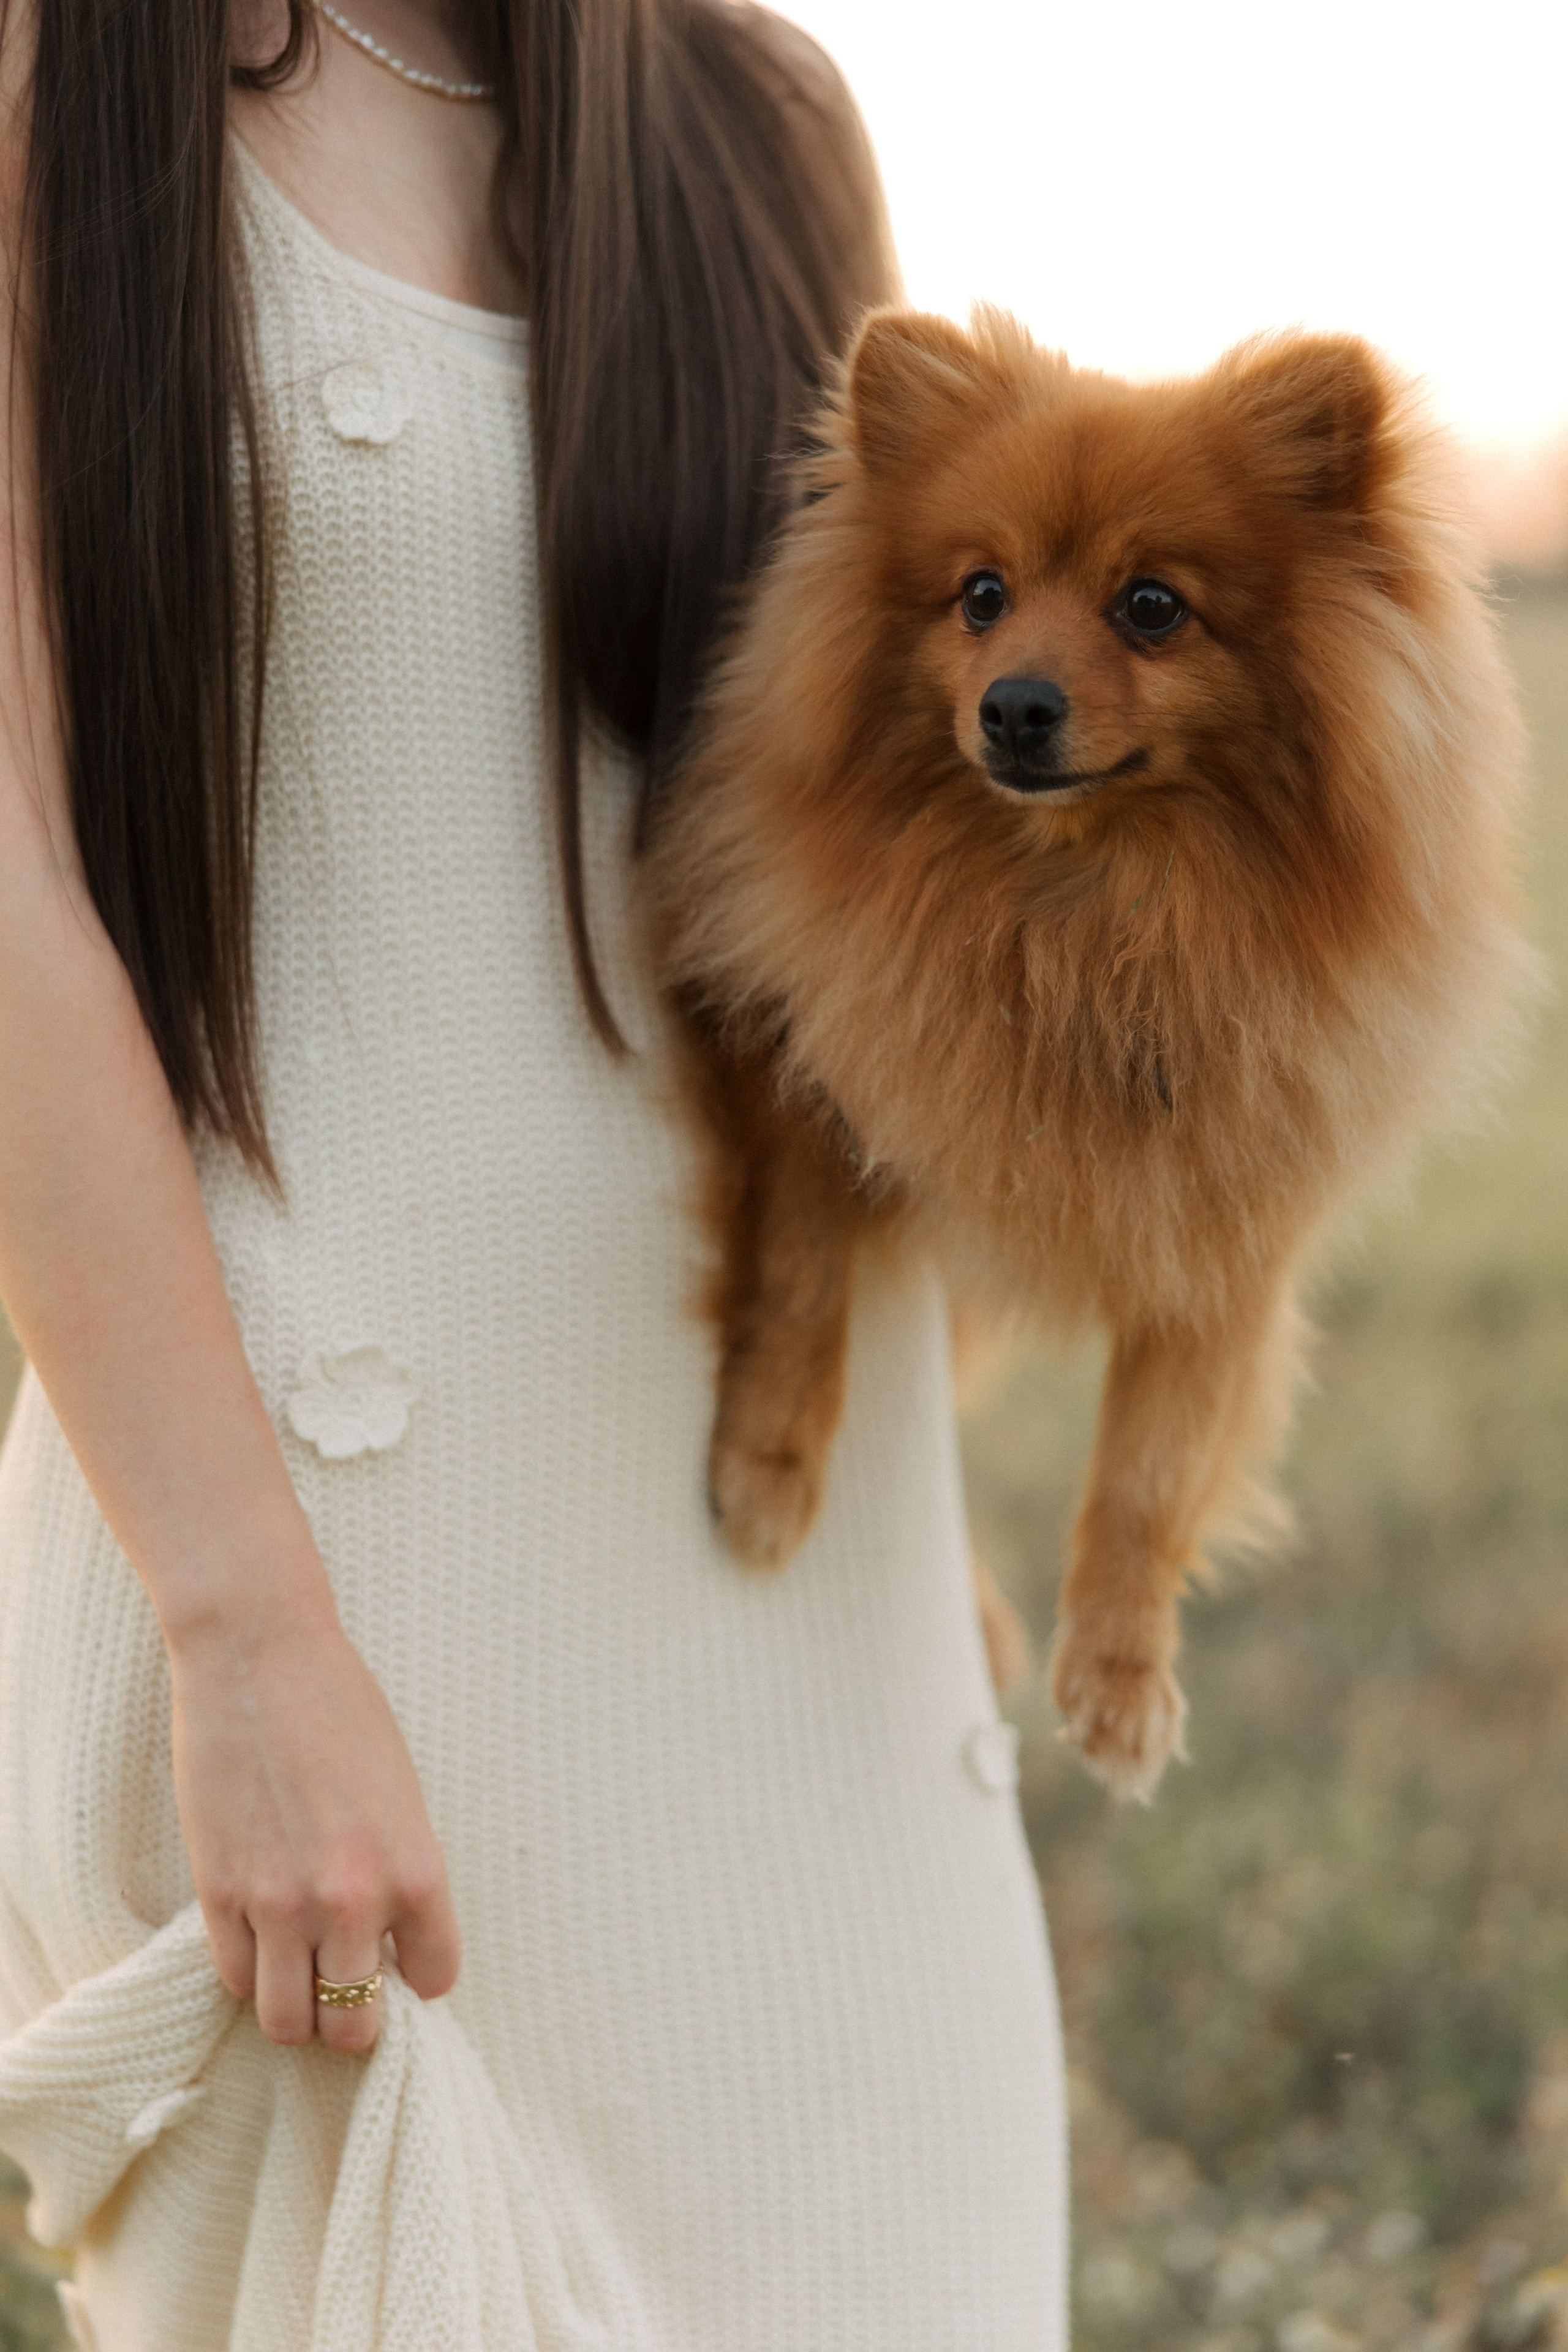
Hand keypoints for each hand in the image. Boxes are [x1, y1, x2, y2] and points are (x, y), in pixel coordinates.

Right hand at [169, 1603, 459, 2053]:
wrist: (259, 1657)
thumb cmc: (341, 1710)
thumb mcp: (401, 1793)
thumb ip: (399, 1871)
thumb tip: (390, 1938)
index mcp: (415, 1869)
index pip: (435, 1975)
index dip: (420, 1973)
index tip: (406, 1961)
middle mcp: (352, 1901)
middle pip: (355, 2027)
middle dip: (356, 2017)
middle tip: (348, 1988)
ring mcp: (280, 1904)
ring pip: (289, 2023)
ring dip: (299, 2012)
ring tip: (302, 1979)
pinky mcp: (220, 1893)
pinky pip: (236, 1979)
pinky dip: (251, 1974)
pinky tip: (261, 1941)